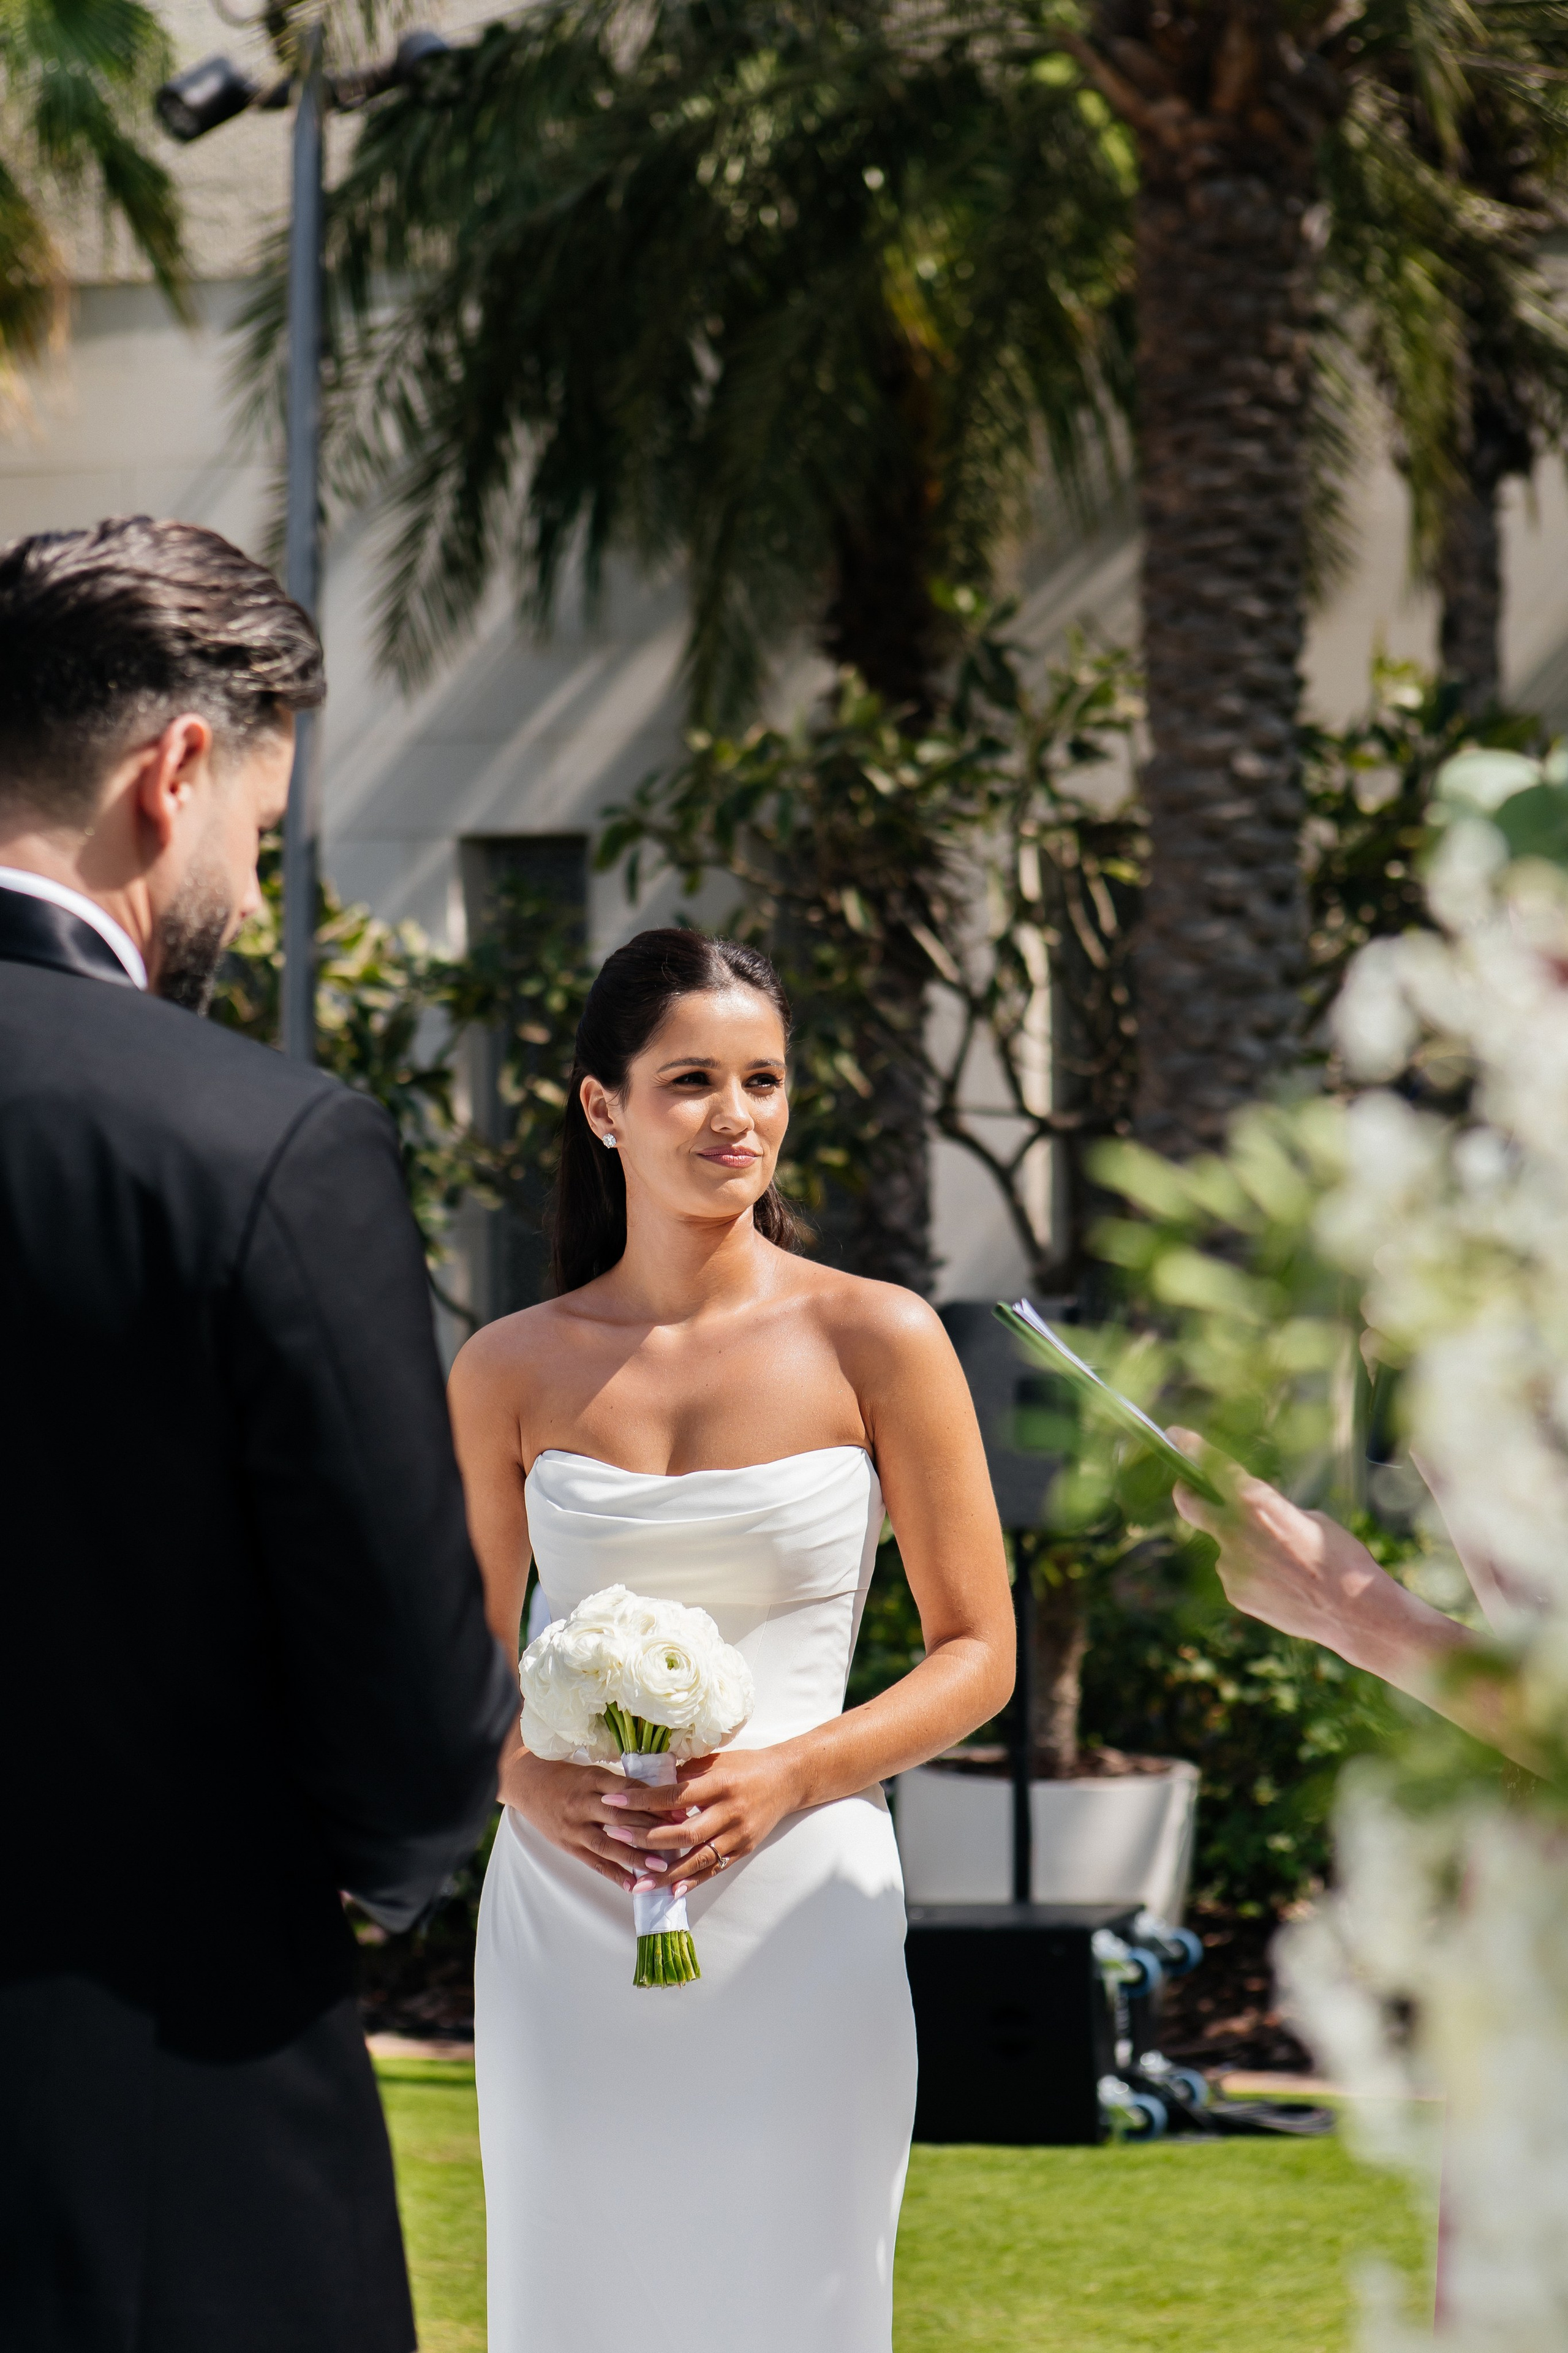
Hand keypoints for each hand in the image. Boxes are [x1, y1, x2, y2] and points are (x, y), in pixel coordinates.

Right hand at [499, 1739, 687, 1892]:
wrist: (526, 1783)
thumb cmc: (565, 1776)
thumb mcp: (591, 1771)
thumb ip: (619, 1784)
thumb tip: (658, 1795)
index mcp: (593, 1779)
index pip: (629, 1789)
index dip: (655, 1800)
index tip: (680, 1809)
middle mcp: (583, 1803)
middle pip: (621, 1817)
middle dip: (651, 1828)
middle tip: (679, 1837)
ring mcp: (574, 1826)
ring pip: (608, 1843)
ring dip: (635, 1856)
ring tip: (659, 1867)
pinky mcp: (567, 1845)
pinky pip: (592, 1862)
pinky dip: (613, 1873)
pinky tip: (631, 1884)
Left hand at [606, 1744, 806, 1897]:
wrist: (787, 1780)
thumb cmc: (746, 1766)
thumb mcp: (715, 1760)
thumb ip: (684, 1773)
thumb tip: (646, 1781)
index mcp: (719, 1783)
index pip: (674, 1794)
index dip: (642, 1800)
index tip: (614, 1802)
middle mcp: (730, 1811)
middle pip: (683, 1832)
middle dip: (646, 1838)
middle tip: (616, 1837)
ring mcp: (738, 1834)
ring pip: (697, 1858)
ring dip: (666, 1873)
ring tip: (638, 1883)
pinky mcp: (743, 1849)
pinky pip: (714, 1869)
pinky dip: (692, 1882)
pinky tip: (671, 1891)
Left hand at [1166, 1426, 1396, 1651]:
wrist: (1355, 1613)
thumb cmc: (1342, 1557)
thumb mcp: (1309, 1518)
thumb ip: (1271, 1511)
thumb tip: (1254, 1515)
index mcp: (1256, 1503)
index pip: (1214, 1467)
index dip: (1192, 1449)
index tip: (1175, 1436)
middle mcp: (1234, 1532)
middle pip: (1191, 1505)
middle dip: (1186, 1493)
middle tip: (1189, 1488)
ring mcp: (1230, 1565)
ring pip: (1227, 1546)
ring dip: (1246, 1548)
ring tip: (1287, 1565)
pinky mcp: (1234, 1592)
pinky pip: (1237, 1573)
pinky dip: (1254, 1574)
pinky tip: (1285, 1586)